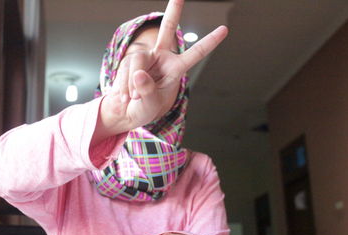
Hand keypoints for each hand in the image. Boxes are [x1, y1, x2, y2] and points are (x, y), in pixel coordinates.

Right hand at [95, 0, 227, 141]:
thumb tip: (139, 74)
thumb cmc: (145, 109)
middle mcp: (161, 58)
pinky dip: (123, 85)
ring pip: (137, 60)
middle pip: (168, 29)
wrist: (126, 111)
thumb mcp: (150, 105)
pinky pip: (124, 68)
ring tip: (133, 98)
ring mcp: (144, 57)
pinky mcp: (128, 60)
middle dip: (174, 10)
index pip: (195, 53)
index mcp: (175, 69)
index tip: (224, 29)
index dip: (209, 42)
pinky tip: (125, 95)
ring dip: (132, 83)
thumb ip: (147, 91)